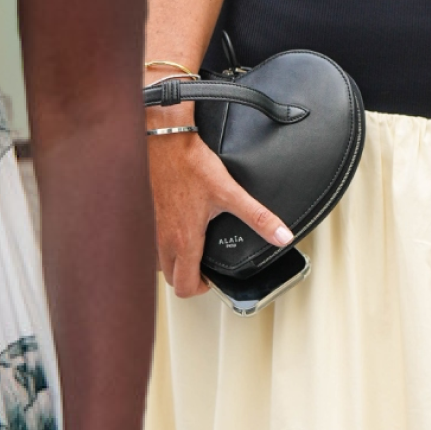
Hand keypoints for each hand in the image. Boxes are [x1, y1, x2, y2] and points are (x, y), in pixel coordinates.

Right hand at [146, 121, 287, 296]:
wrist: (165, 140)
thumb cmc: (190, 164)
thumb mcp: (230, 192)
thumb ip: (258, 217)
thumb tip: (282, 235)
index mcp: (183, 239)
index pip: (183, 285)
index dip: (200, 289)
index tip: (212, 278)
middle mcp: (163, 238)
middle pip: (170, 277)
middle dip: (188, 278)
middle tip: (205, 267)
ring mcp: (153, 227)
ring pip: (160, 260)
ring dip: (176, 261)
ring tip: (194, 249)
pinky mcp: (149, 214)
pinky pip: (154, 241)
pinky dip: (167, 243)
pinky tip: (182, 227)